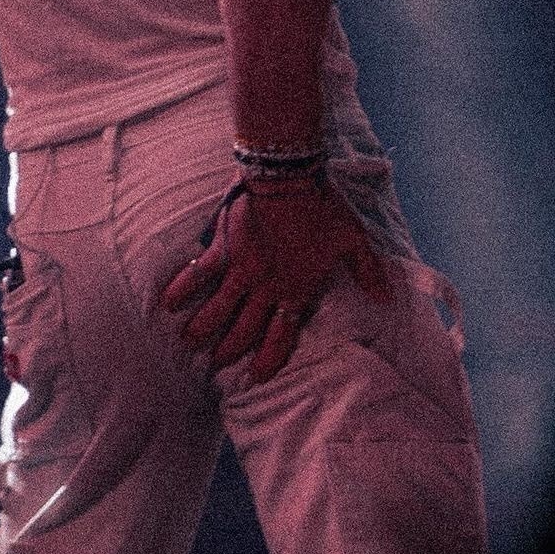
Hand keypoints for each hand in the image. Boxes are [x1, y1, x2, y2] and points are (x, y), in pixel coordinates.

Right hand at [162, 177, 391, 382]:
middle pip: (244, 328)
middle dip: (230, 350)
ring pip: (218, 310)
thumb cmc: (323, 207)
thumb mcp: (353, 240)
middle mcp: (266, 287)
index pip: (282, 334)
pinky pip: (199, 273)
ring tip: (189, 342)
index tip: (256, 377)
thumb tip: (386, 299)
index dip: (269, 358)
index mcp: (297, 288)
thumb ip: (368, 272)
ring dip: (203, 329)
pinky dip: (183, 289)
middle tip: (216, 365)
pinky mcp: (223, 248)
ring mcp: (241, 270)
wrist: (289, 177)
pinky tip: (169, 303)